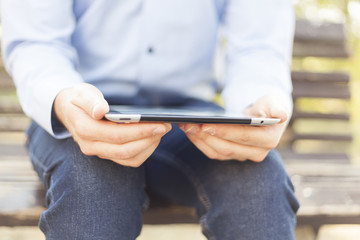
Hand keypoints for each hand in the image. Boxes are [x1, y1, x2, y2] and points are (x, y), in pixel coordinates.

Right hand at [54, 83, 170, 166]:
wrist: (69, 111)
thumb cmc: (79, 99)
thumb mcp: (81, 93)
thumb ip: (90, 101)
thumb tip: (101, 110)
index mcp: (84, 129)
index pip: (116, 135)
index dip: (140, 131)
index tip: (159, 124)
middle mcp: (91, 145)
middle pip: (125, 150)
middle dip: (149, 139)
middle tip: (166, 127)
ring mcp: (100, 152)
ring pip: (129, 158)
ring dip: (149, 146)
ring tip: (162, 131)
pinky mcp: (108, 154)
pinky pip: (129, 160)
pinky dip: (144, 151)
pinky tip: (153, 138)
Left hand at [178, 94, 289, 161]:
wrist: (264, 114)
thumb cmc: (268, 105)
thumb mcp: (275, 102)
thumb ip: (277, 108)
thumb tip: (280, 115)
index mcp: (269, 140)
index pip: (244, 137)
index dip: (224, 132)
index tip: (206, 124)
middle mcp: (257, 153)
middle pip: (227, 147)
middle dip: (206, 136)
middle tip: (189, 125)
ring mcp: (242, 156)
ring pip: (217, 152)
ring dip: (199, 140)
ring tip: (185, 126)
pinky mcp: (231, 156)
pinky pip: (212, 152)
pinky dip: (199, 142)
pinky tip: (189, 131)